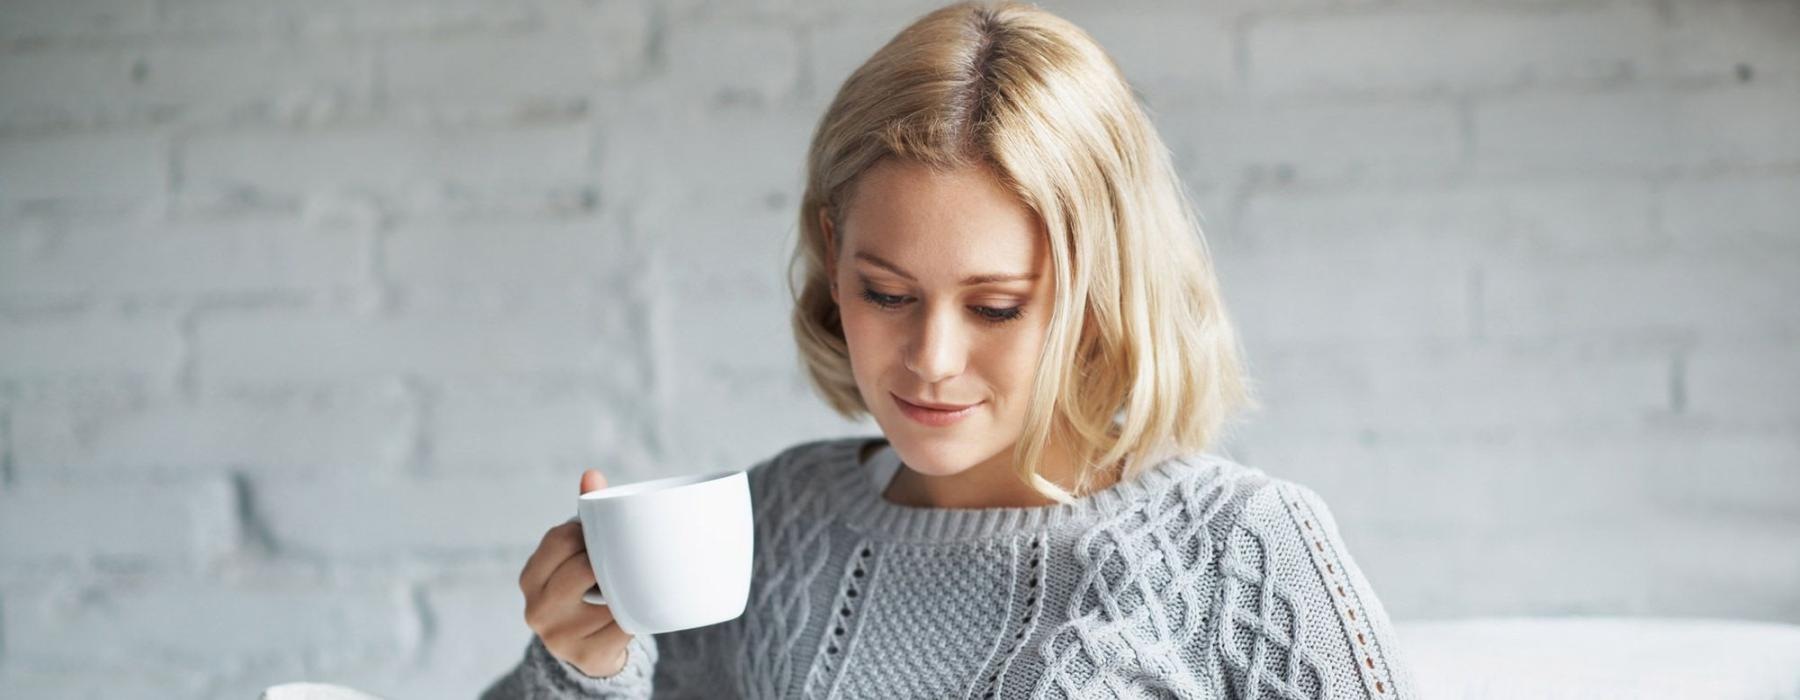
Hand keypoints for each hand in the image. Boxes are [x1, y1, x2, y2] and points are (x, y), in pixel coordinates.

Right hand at [517, 469, 634, 677]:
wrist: (589, 651)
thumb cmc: (584, 588)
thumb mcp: (575, 556)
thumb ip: (584, 517)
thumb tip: (592, 474)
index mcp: (530, 577)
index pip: (561, 539)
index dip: (588, 533)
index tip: (602, 535)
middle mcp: (536, 609)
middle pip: (583, 566)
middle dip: (607, 560)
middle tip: (621, 559)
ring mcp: (559, 637)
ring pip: (608, 595)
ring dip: (625, 588)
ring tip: (627, 585)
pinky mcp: (587, 656)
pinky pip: (623, 625)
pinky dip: (635, 614)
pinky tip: (633, 611)